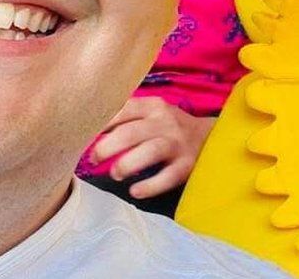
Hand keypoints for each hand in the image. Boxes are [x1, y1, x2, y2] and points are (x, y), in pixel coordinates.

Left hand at [91, 97, 215, 198]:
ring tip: (115, 174)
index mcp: (153, 107)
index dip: (101, 124)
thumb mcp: (153, 114)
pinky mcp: (187, 165)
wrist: (212, 138)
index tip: (85, 136)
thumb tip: (88, 131)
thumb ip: (127, 119)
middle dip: (106, 148)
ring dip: (126, 164)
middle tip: (95, 160)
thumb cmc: (171, 128)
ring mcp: (178, 144)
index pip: (122, 110)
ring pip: (150, 152)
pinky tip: (135, 191)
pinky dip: (149, 186)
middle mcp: (165, 122)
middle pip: (131, 133)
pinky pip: (167, 177)